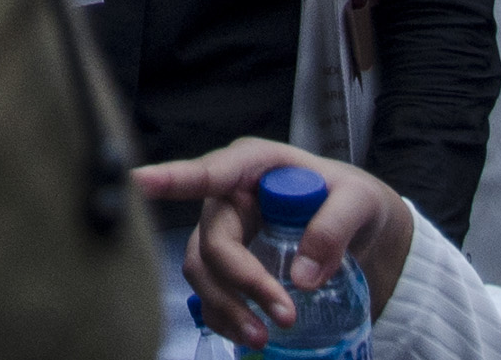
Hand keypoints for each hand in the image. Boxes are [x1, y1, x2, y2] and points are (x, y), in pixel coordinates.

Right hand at [135, 139, 408, 345]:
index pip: (210, 172)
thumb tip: (301, 274)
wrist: (363, 232)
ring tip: (263, 336)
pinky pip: (210, 292)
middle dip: (240, 280)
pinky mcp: (229, 262)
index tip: (137, 182)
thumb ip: (334, 227)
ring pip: (203, 270)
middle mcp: (230, 194)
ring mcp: (226, 230)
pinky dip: (224, 316)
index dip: (172, 179)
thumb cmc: (355, 201)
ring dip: (227, 306)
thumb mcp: (361, 202)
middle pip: (213, 239)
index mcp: (255, 164)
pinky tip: (249, 334)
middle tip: (280, 315)